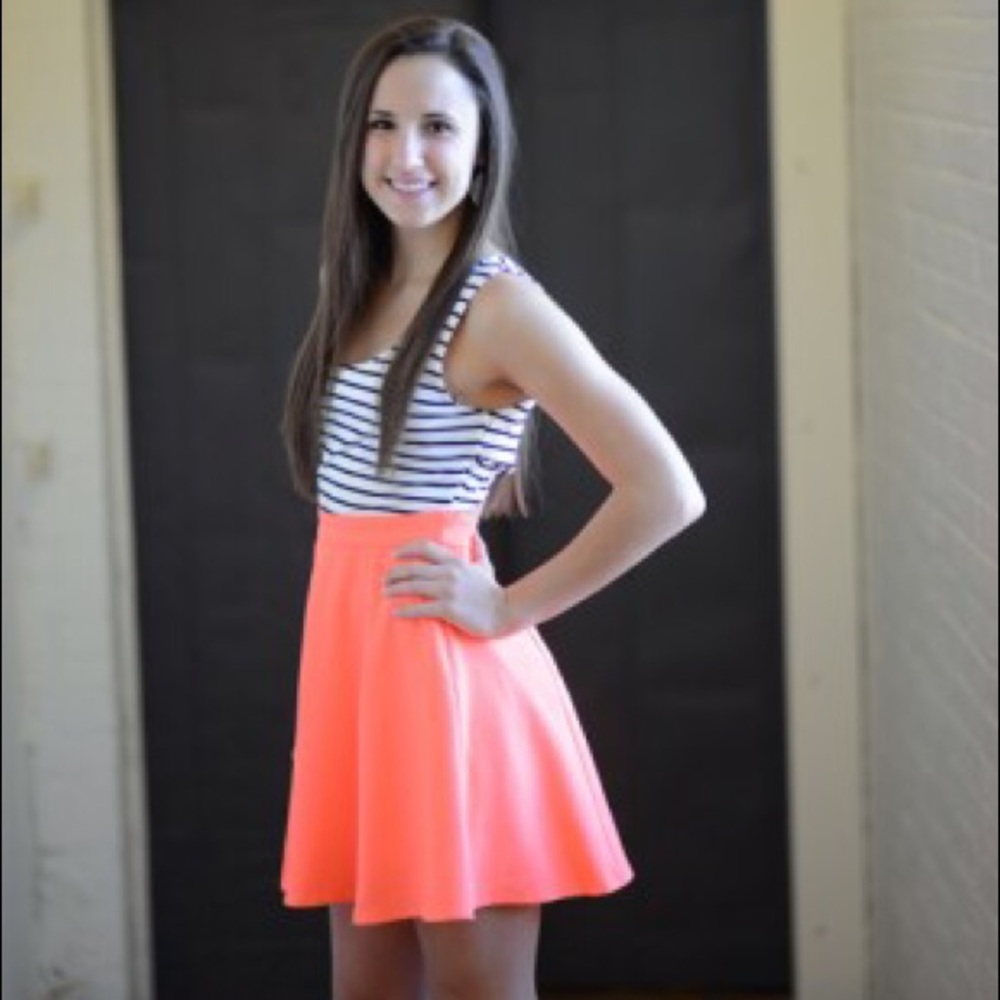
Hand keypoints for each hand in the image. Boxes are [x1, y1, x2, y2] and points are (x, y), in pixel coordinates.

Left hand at [384, 539, 513, 636]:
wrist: (504, 611)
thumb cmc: (492, 591)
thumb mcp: (485, 565)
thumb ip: (478, 549)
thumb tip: (475, 533)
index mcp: (455, 562)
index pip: (425, 548)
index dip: (406, 549)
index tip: (393, 555)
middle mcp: (449, 573)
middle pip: (413, 569)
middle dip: (395, 574)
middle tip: (384, 580)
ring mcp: (448, 590)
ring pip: (414, 587)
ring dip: (396, 590)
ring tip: (385, 594)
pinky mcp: (448, 608)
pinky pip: (421, 608)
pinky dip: (406, 610)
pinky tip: (396, 612)